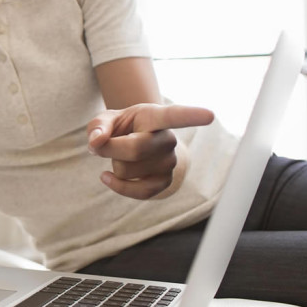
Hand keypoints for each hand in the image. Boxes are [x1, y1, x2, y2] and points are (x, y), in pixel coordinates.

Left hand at [87, 103, 213, 198]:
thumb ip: (98, 126)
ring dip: (113, 165)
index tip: (209, 115)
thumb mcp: (104, 120)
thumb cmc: (118, 128)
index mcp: (155, 117)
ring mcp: (169, 161)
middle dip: (109, 149)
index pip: (174, 115)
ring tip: (120, 155)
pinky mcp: (165, 181)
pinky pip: (139, 191)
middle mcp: (167, 138)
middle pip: (135, 148)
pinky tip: (107, 177)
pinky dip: (118, 186)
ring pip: (128, 170)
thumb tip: (96, 141)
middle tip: (101, 143)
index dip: (191, 115)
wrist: (129, 142)